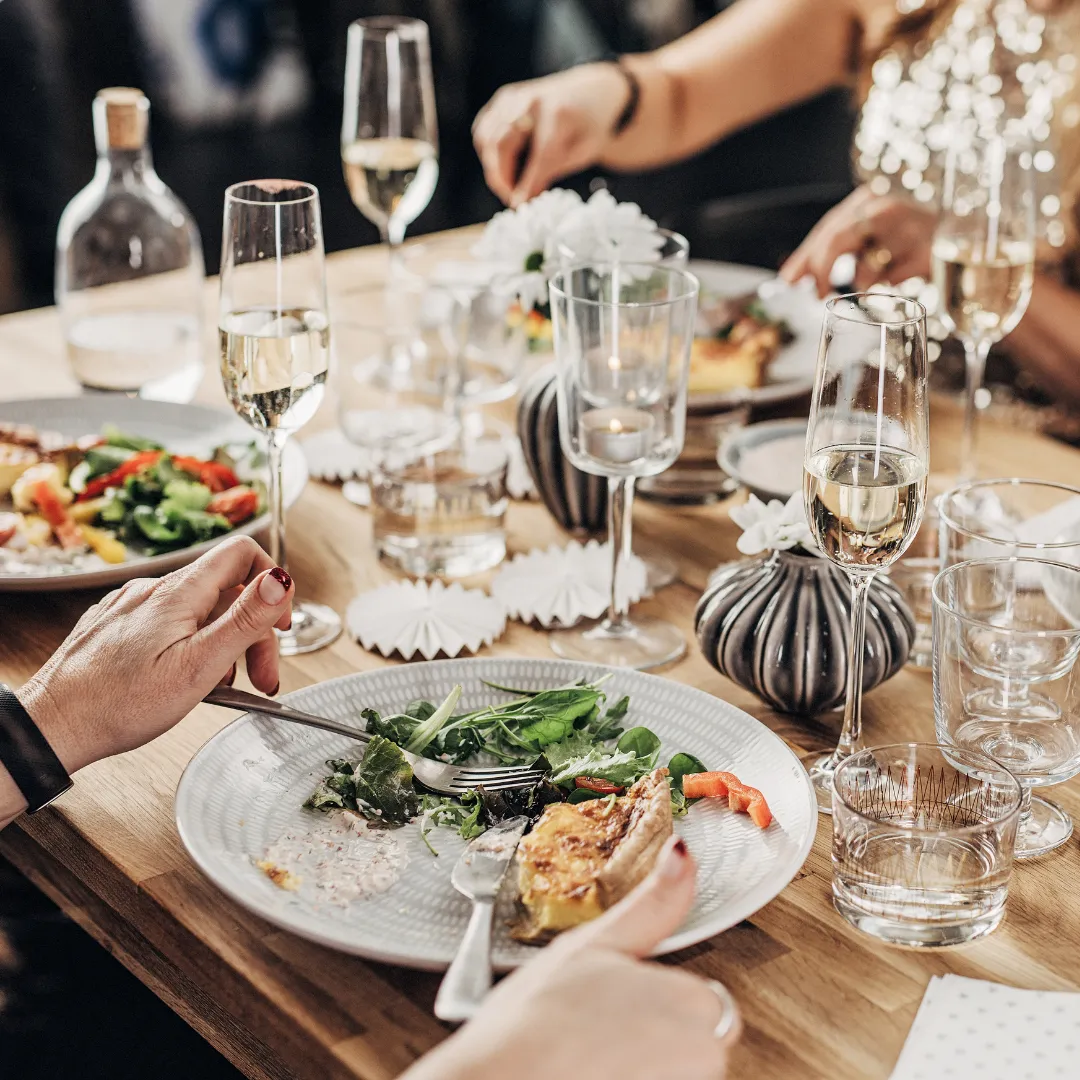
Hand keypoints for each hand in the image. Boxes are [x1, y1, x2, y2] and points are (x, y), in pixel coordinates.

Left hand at [17, 535, 293, 774]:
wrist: (52, 726)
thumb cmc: (119, 703)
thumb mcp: (199, 665)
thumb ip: (245, 620)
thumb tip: (281, 579)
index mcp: (180, 593)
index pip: (243, 552)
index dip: (272, 581)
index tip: (279, 623)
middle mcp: (155, 590)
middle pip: (227, 592)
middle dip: (254, 634)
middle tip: (262, 679)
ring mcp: (133, 606)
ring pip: (199, 611)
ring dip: (224, 645)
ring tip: (223, 687)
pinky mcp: (117, 625)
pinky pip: (169, 624)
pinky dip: (190, 647)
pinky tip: (184, 679)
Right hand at [405, 837, 738, 1079]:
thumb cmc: (538, 1019)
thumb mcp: (596, 942)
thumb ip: (652, 902)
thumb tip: (682, 852)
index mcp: (697, 1003)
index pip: (704, 999)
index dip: (657, 996)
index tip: (617, 999)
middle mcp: (706, 1057)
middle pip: (696, 1040)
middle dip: (655, 1034)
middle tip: (598, 1026)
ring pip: (675, 1070)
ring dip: (644, 1064)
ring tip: (591, 1055)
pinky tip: (593, 1075)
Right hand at [472, 63, 630, 205]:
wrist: (589, 91)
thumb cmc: (589, 125)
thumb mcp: (584, 151)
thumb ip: (554, 171)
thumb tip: (525, 197)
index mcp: (559, 113)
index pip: (539, 156)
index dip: (527, 184)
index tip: (521, 205)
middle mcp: (531, 100)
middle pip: (502, 144)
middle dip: (503, 179)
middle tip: (512, 199)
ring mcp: (513, 97)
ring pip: (487, 139)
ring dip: (493, 169)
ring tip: (509, 186)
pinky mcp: (503, 99)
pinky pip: (484, 131)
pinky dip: (487, 153)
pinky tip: (502, 166)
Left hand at [780, 185, 937, 297]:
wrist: (962, 232)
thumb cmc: (903, 232)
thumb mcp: (865, 231)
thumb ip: (826, 248)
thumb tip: (788, 278)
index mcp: (870, 198)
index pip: (827, 228)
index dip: (805, 258)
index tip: (791, 282)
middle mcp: (888, 210)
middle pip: (838, 240)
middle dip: (820, 271)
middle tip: (817, 293)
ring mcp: (909, 233)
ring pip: (863, 271)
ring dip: (859, 283)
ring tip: (871, 280)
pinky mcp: (927, 259)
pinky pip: (889, 285)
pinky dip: (885, 287)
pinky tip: (897, 276)